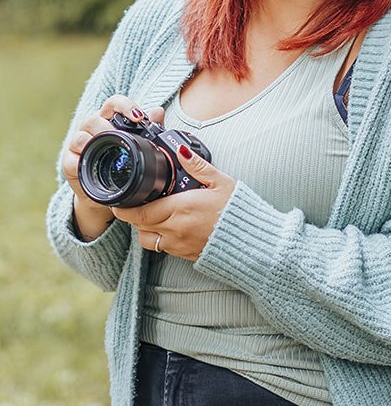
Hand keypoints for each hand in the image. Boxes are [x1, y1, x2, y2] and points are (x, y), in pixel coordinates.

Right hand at [62, 96, 163, 240]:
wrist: (108, 194)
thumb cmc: (122, 163)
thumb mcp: (138, 146)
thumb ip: (149, 128)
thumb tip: (158, 111)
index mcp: (108, 119)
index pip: (114, 103)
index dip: (125, 106)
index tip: (138, 117)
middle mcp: (90, 128)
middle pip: (94, 119)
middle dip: (109, 127)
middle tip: (123, 138)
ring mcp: (77, 144)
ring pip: (80, 136)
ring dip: (94, 142)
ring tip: (109, 149)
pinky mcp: (69, 162)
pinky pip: (72, 160)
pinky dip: (81, 161)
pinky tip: (93, 164)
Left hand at [112, 147, 235, 262]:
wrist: (253, 243)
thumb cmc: (238, 211)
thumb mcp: (220, 181)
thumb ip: (197, 165)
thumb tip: (180, 149)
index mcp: (180, 208)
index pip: (139, 212)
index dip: (124, 208)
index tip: (121, 200)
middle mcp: (175, 229)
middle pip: (139, 225)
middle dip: (132, 215)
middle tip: (134, 202)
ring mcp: (179, 245)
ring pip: (147, 239)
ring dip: (144, 228)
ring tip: (153, 214)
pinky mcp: (185, 255)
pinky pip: (161, 248)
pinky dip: (159, 238)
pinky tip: (169, 226)